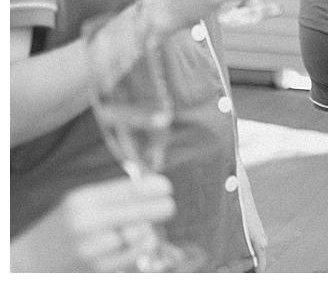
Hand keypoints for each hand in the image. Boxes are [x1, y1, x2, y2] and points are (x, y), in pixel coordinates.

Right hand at [12, 174, 174, 271]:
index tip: (167, 187)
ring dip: (148, 230)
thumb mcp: (81, 202)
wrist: (32, 259)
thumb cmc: (65, 226)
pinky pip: (136, 253)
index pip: (131, 189)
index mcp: (83, 199)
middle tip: (169, 206)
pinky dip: (142, 247)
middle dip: (161, 208)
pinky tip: (136, 242)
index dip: (156, 187)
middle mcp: (87, 222)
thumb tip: (154, 186)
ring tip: (142, 227)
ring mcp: (93, 247)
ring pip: (142, 234)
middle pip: (142, 211)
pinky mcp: (99, 267)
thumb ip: (114, 195)